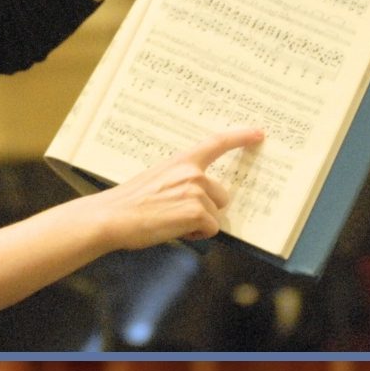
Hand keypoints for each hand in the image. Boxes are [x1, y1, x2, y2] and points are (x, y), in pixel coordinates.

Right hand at [95, 127, 264, 251]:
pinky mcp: (196, 211)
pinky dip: (195, 236)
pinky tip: (173, 232)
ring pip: (215, 215)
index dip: (241, 137)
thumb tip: (196, 201)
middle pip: (221, 196)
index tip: (259, 134)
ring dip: (198, 225)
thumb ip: (180, 183)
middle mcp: (193, 172)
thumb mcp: (155, 182)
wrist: (110, 217)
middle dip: (206, 210)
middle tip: (177, 216)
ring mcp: (196, 191)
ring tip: (169, 224)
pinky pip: (209, 229)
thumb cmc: (126, 205)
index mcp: (181, 161)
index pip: (217, 143)